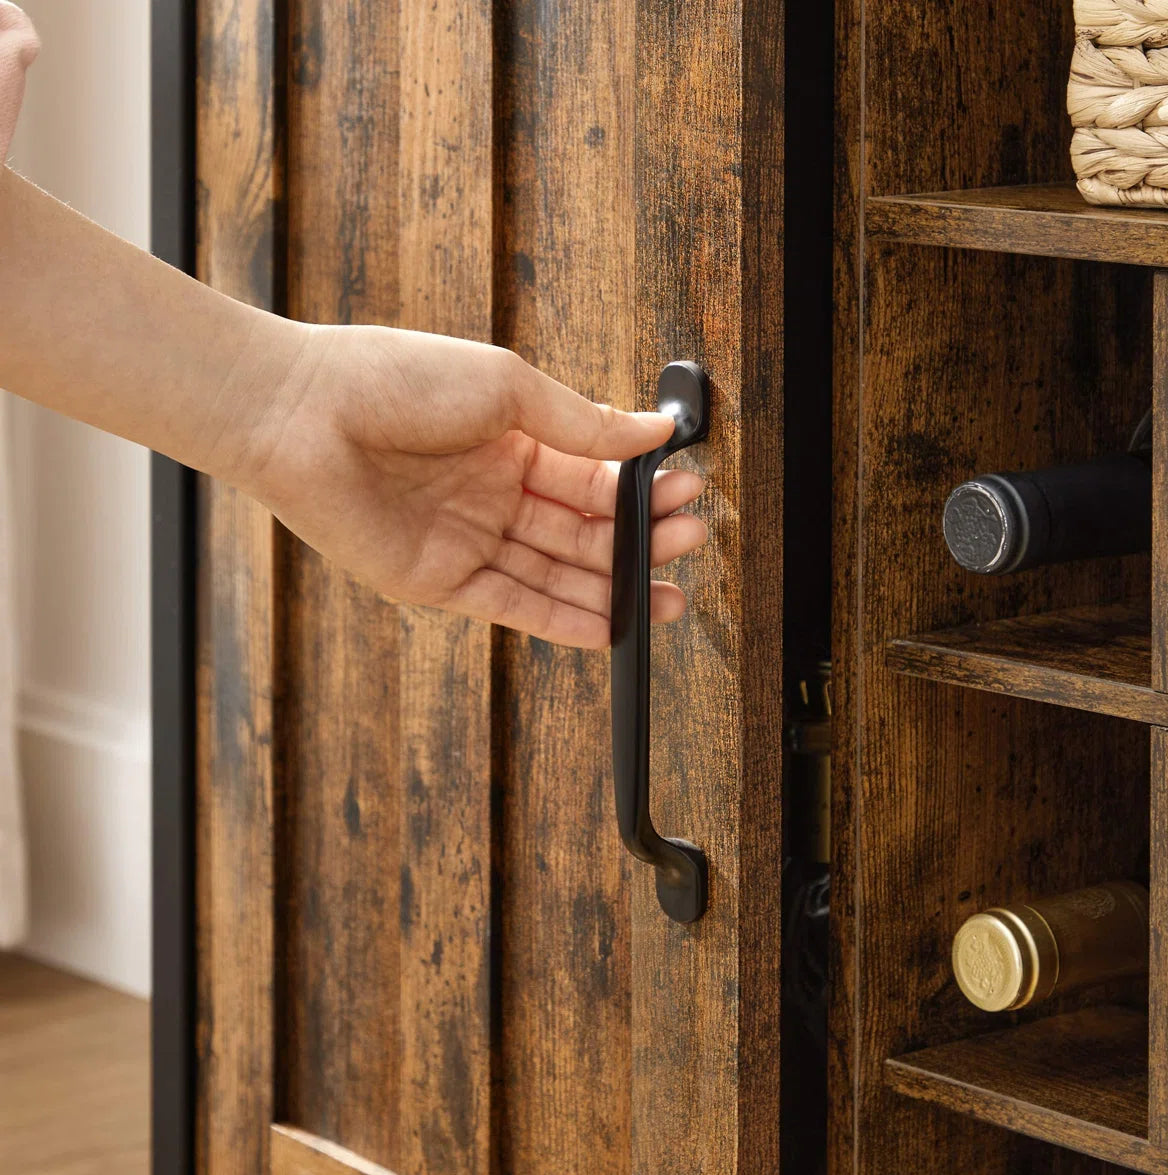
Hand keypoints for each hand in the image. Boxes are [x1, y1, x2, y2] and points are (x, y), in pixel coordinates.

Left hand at [241, 324, 707, 648]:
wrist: (301, 414)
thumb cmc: (393, 380)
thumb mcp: (506, 387)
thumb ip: (582, 423)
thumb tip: (653, 431)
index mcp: (510, 441)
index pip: (592, 475)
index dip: (640, 489)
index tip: (688, 492)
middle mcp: (493, 494)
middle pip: (582, 529)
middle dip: (638, 539)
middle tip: (689, 541)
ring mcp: (468, 540)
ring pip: (557, 573)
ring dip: (613, 587)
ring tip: (669, 596)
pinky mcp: (441, 582)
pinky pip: (516, 607)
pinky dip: (565, 620)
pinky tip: (613, 624)